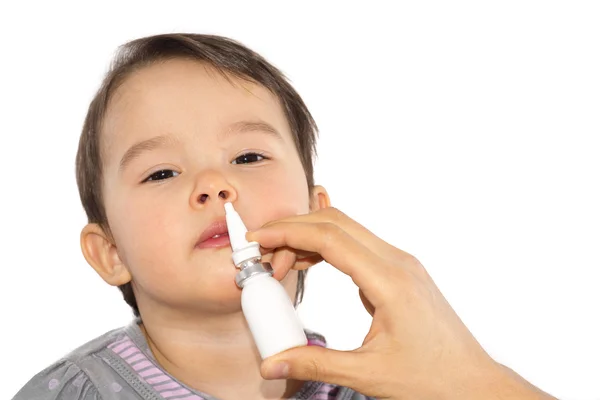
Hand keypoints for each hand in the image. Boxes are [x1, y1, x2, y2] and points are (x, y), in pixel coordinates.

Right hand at [247, 207, 554, 399]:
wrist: (472, 382)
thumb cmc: (432, 378)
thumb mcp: (368, 374)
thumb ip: (315, 363)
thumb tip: (272, 364)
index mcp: (390, 281)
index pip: (330, 238)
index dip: (288, 233)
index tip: (258, 237)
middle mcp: (397, 262)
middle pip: (336, 223)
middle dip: (293, 228)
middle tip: (261, 247)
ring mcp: (400, 264)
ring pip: (346, 231)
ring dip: (309, 238)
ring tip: (279, 261)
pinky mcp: (399, 272)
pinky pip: (357, 247)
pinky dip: (326, 249)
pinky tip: (307, 265)